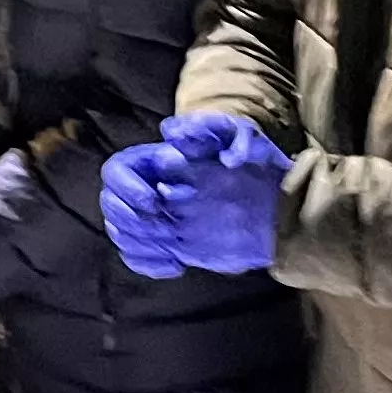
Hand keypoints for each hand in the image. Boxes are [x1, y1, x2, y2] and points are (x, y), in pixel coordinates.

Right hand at [98, 113, 288, 280]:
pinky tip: (176, 264)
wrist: (280, 207)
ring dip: (137, 241)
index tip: (154, 200)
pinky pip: (138, 257)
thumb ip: (207, 128)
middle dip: (128, 218)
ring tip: (170, 245)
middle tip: (163, 226)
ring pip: (120, 231)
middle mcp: (151, 189)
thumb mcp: (241, 136)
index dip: (126, 187)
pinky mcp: (170, 243)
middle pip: (111, 203)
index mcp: (157, 162)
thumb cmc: (260, 166)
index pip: (116, 171)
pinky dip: (148, 263)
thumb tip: (172, 134)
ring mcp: (159, 218)